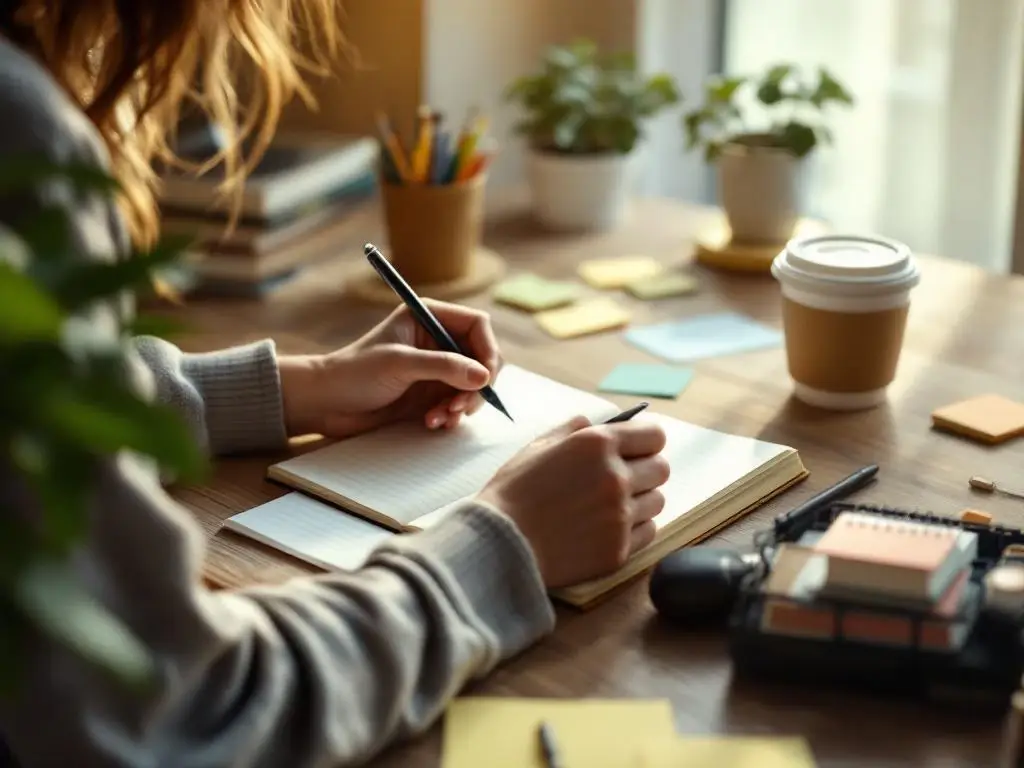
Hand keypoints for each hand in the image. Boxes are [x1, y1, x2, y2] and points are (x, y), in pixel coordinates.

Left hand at [279, 300, 501, 438]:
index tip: (485, 378)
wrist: (325, 403)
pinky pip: (457, 404)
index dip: (488, 350)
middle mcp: (437, 340)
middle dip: (476, 385)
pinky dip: (451, 416)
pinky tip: (432, 422)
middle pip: (482, 359)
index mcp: (429, 317)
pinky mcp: (430, 394)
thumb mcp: (399, 363)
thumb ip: (443, 366)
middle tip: (460, 406)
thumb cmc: (354, 373)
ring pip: (472, 386)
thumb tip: (484, 376)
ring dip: (462, 405)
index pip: (478, 326)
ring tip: (439, 418)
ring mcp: (435, 369)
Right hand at [475, 416, 669, 587]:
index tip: (637, 449)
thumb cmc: (512, 493)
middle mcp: (615, 477)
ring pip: (657, 501)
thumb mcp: (537, 447)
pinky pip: (648, 532)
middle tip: (623, 478)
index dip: (646, 441)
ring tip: (610, 506)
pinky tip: (605, 528)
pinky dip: (633, 529)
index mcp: (597, 444)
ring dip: (640, 500)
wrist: (498, 544)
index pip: (655, 435)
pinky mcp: (619, 549)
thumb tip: (592, 422)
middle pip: (661, 469)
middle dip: (645, 470)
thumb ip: (571, 430)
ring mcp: (620, 516)